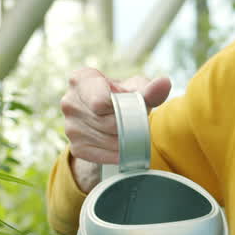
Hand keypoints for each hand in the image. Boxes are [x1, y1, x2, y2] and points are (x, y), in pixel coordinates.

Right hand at [60, 68, 171, 190]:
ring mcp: (69, 126)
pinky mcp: (75, 146)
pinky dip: (117, 153)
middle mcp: (69, 101)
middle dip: (127, 125)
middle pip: (106, 122)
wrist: (108, 116)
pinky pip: (101, 155)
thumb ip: (151, 89)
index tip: (130, 107)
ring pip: (106, 140)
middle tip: (138, 123)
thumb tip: (164, 83)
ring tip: (131, 132)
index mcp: (81, 79)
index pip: (99, 101)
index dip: (119, 108)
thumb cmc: (123, 96)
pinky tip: (123, 146)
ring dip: (125, 140)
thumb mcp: (137, 88)